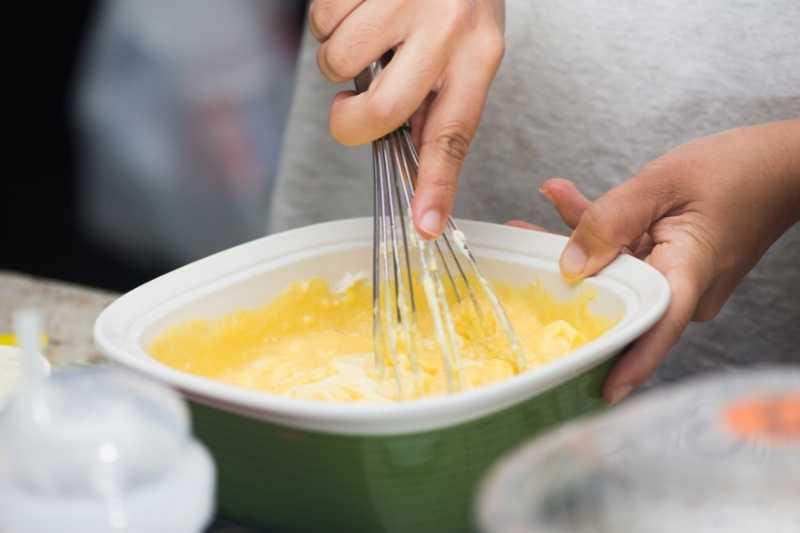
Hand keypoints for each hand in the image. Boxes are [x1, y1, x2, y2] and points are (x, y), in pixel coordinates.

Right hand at [308, 0, 505, 237]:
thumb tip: (412, 150)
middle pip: (383, 110)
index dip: (437, 184)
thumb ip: (441, 96)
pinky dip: (327, 18)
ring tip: (365, 29)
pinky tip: (357, 1)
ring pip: (338, 63)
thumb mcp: (471, 41)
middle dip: (348, 123)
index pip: (455, 132)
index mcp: (479, 53)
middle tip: (345, 109)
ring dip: (337, 57)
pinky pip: (321, 21)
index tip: (425, 226)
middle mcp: (445, 28)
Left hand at [515, 120, 799, 403]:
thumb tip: (570, 264)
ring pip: (615, 277)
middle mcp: (683, 290)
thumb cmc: (735, 169)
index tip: (600, 390)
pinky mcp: (669, 269)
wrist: (778, 166)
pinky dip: (598, 234)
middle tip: (514, 271)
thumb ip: (611, 218)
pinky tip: (561, 199)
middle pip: (618, 302)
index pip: (655, 327)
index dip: (627, 362)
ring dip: (573, 250)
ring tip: (524, 227)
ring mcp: (676, 282)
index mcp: (689, 273)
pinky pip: (626, 258)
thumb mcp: (664, 182)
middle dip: (564, 288)